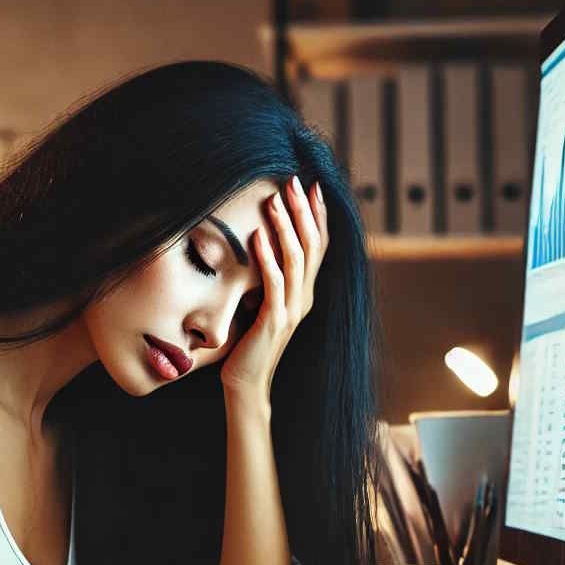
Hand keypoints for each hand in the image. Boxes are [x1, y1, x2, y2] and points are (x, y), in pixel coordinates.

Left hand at [219, 176, 328, 400]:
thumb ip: (269, 280)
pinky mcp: (274, 321)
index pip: (318, 247)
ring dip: (285, 227)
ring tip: (274, 200)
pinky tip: (257, 237)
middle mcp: (304, 299)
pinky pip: (274, 284)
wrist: (247, 384)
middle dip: (303, 211)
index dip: (317, 216)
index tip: (311, 186)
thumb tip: (262, 245)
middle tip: (293, 181)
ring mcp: (291, 310)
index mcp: (304, 293)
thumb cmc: (249, 344)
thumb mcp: (263, 305)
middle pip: (311, 246)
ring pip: (295, 260)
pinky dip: (266, 258)